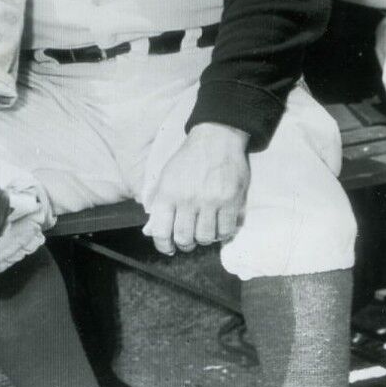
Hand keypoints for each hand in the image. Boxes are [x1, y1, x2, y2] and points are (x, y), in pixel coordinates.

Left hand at [143, 123, 250, 255]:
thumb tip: (154, 229)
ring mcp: (210, 200)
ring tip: (205, 231)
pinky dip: (222, 233)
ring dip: (205, 239)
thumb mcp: (166, 176)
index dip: (163, 245)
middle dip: (185, 244)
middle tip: (189, 241)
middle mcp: (188, 199)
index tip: (168, 249)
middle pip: (185, 238)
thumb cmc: (189, 158)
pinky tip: (219, 226)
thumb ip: (159, 201)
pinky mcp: (231, 200)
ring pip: (206, 237)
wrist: (217, 137)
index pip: (161, 231)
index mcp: (168, 193)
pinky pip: (226, 230)